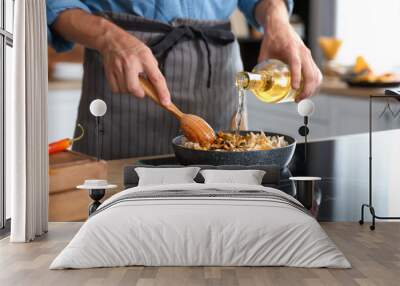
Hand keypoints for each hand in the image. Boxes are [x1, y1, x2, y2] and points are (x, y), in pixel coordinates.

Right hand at [51, 10, 170, 104]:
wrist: (112, 39)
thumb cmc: (132, 47)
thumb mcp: (147, 54)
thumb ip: (153, 70)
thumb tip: (157, 88)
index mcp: (144, 57)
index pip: (156, 78)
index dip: (162, 92)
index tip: (166, 102)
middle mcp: (131, 62)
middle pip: (134, 88)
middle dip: (139, 93)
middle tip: (141, 89)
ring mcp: (118, 66)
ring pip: (125, 90)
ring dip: (130, 90)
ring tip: (131, 79)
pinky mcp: (109, 71)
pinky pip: (115, 89)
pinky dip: (121, 89)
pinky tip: (123, 80)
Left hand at [258, 16, 321, 101]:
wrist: (280, 26)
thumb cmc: (272, 39)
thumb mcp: (264, 51)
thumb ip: (261, 66)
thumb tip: (257, 82)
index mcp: (291, 49)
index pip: (296, 64)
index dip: (296, 77)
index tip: (295, 89)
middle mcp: (302, 52)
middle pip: (310, 73)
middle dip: (306, 89)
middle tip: (297, 99)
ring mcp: (308, 56)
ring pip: (316, 74)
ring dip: (311, 89)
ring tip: (300, 98)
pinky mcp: (309, 59)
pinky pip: (316, 72)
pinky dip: (314, 83)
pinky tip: (307, 91)